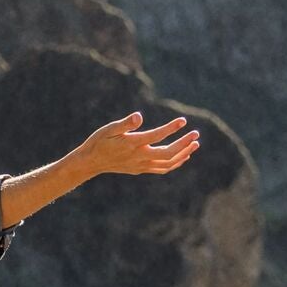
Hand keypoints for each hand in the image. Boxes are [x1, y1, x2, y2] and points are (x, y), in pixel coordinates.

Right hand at [76, 112, 200, 177]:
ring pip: (168, 164)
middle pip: (168, 153)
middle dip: (184, 144)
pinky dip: (175, 163)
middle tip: (196, 133)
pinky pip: (162, 168)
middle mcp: (139, 157)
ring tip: (195, 144)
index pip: (157, 136)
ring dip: (184, 154)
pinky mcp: (141, 169)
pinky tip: (183, 156)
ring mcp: (141, 165)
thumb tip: (139, 116)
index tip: (183, 121)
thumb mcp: (109, 129)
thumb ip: (125, 123)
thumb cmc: (99, 141)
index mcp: (133, 145)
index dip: (171, 128)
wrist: (91, 162)